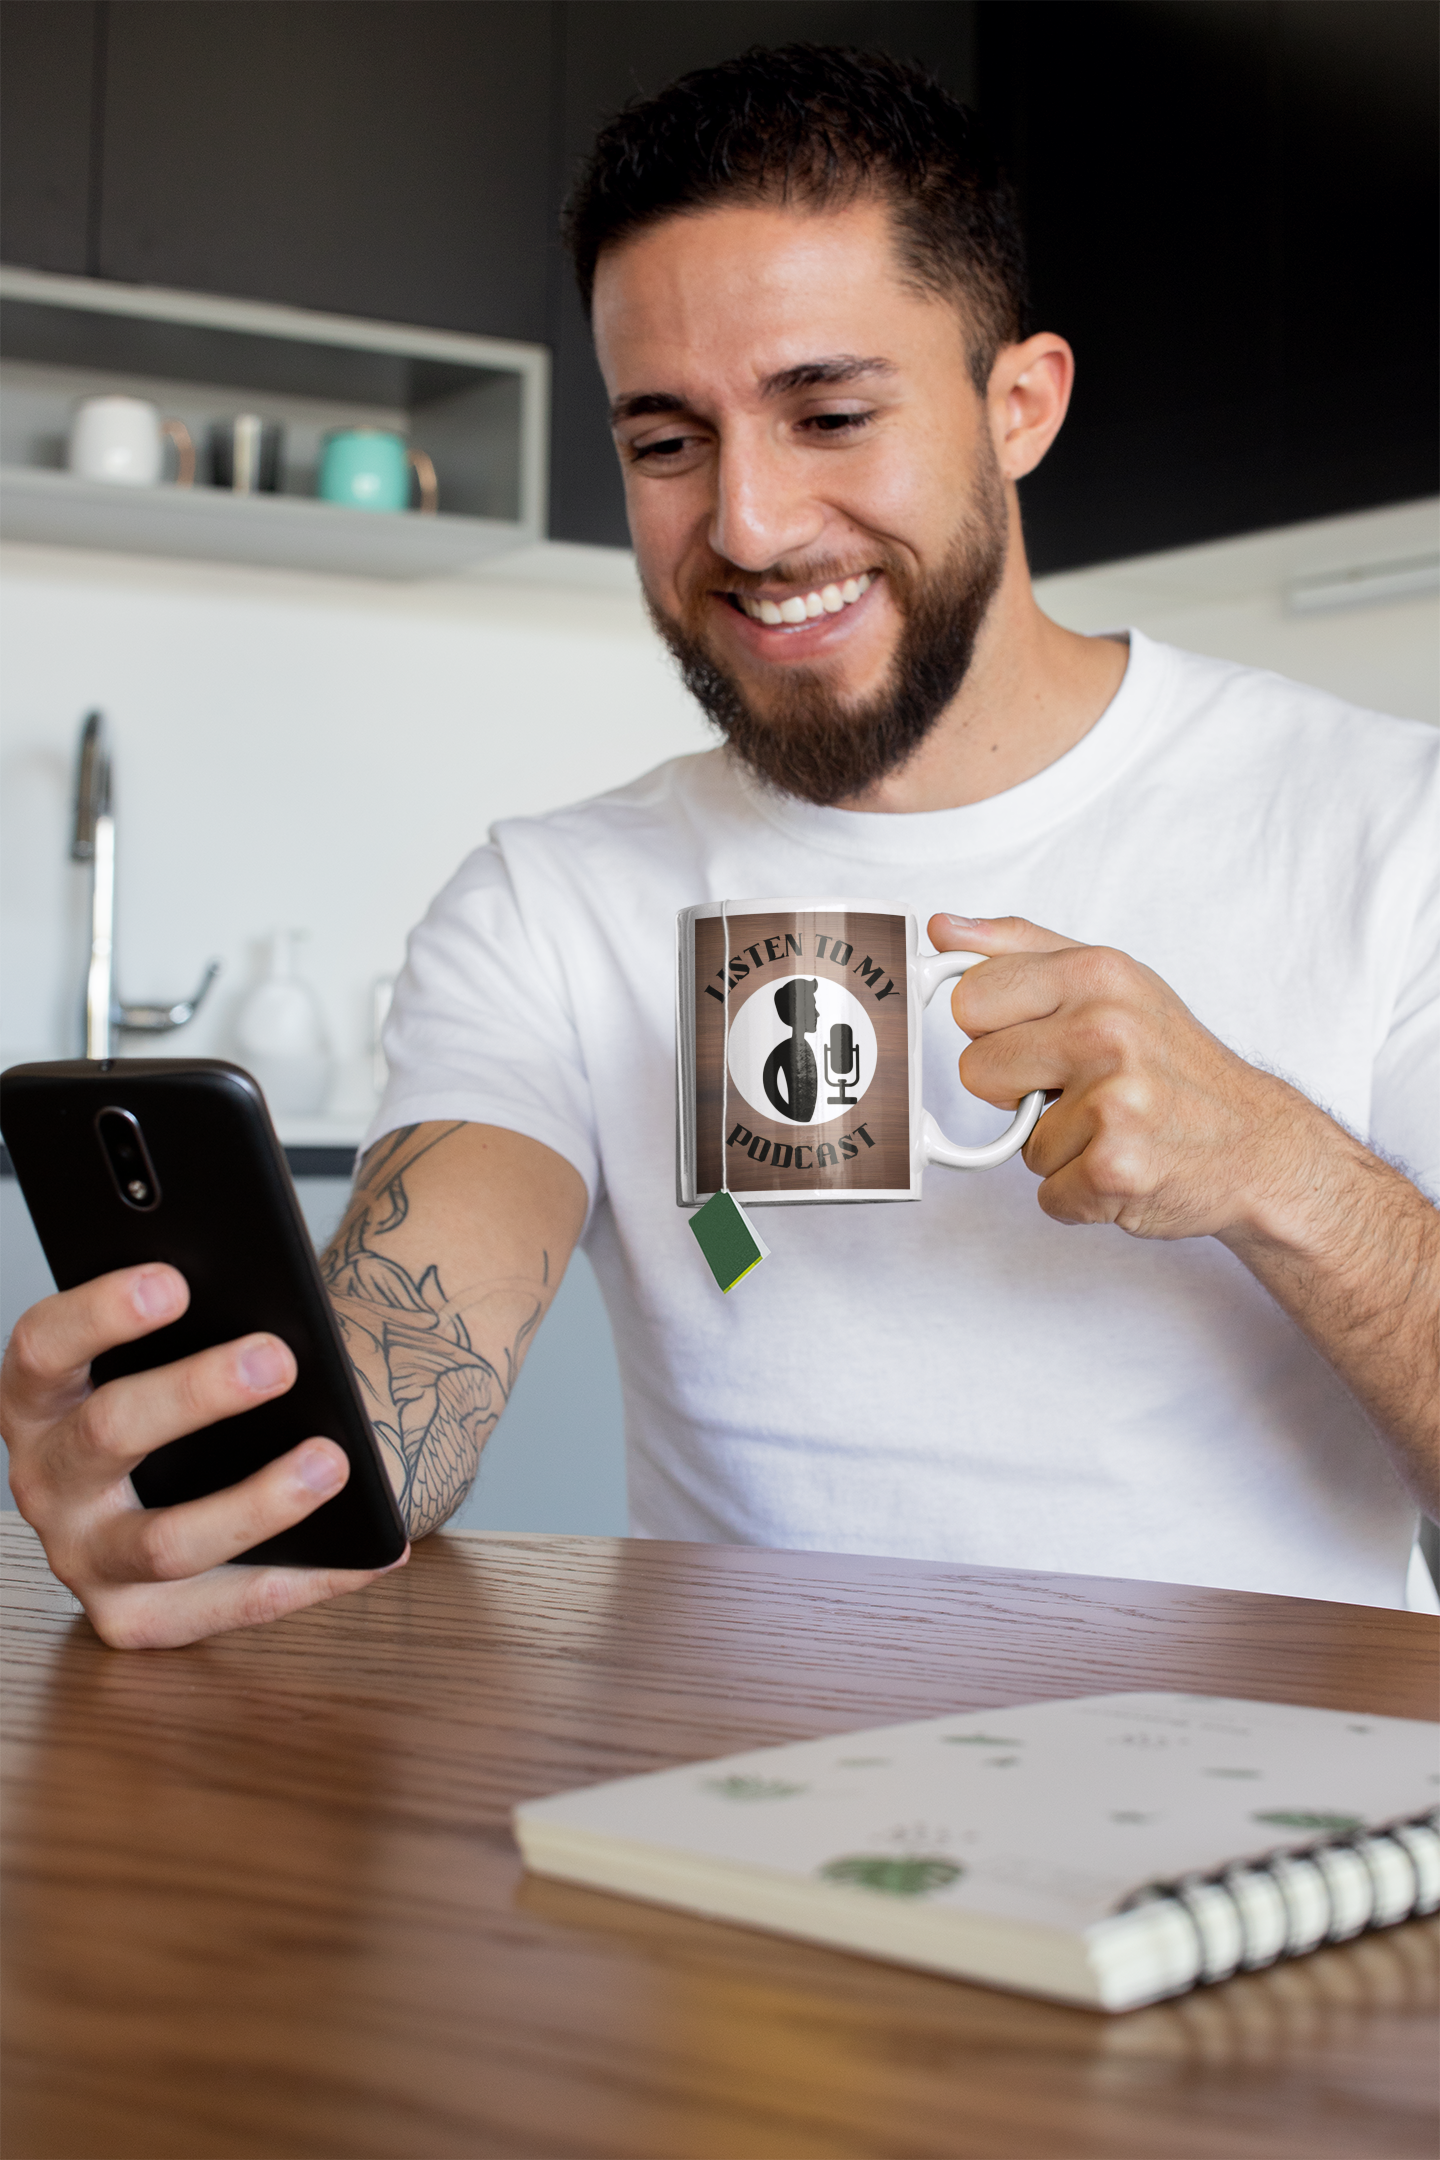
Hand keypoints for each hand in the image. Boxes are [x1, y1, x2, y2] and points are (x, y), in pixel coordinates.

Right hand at [1, 1264, 405, 1648]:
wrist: (203, 1475)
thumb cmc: (192, 1395)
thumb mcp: (176, 1351)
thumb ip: (202, 1329)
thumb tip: (274, 1320)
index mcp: (39, 1397)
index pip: (45, 1346)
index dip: (100, 1313)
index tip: (174, 1282)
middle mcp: (48, 1479)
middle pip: (107, 1433)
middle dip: (196, 1394)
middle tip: (278, 1359)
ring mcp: (83, 1557)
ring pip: (163, 1542)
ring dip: (256, 1503)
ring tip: (331, 1461)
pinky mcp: (133, 1619)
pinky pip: (227, 1607)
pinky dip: (311, 1578)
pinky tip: (376, 1550)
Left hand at [929, 912, 1329, 1242]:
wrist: (1258, 1143)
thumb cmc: (1175, 1062)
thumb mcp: (1111, 981)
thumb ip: (1020, 948)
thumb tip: (945, 930)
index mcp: (1097, 975)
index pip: (970, 1000)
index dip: (995, 1031)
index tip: (1037, 1041)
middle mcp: (1106, 1032)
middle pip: (977, 1072)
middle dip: (1016, 1091)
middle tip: (1077, 1089)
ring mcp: (1113, 1103)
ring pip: (1018, 1142)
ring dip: (1059, 1147)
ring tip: (1114, 1126)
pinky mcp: (1114, 1170)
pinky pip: (1047, 1193)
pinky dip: (1081, 1193)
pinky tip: (1126, 1164)